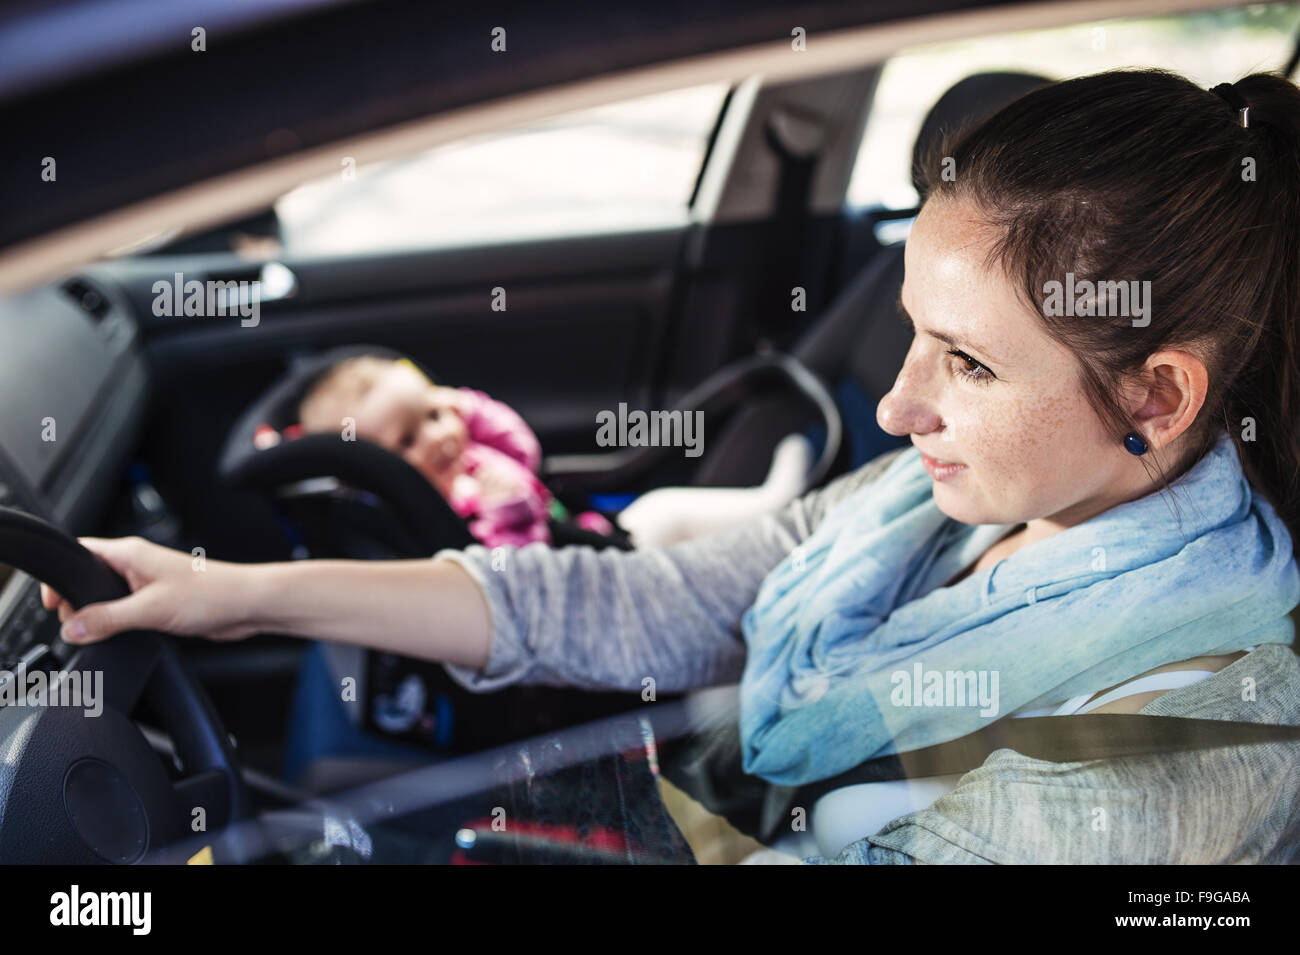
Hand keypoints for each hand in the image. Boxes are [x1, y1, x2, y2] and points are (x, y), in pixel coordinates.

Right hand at [40, 536, 257, 644]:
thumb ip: (108, 619)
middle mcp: (135, 564)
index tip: (53, 603)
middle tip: (79, 625)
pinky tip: (122, 636)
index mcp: (129, 553)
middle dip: (76, 602)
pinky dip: (117, 623)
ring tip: (103, 632)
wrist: (248, 604)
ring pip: (106, 597)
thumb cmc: (212, 593)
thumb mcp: (151, 609)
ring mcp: (147, 582)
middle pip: (87, 578)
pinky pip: (125, 610)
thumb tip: (73, 628)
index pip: (78, 553)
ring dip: (99, 615)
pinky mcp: (158, 601)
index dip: (60, 577)